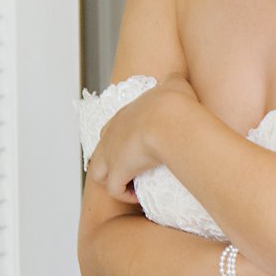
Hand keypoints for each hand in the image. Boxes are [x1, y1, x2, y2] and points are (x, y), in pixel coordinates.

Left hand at [86, 73, 198, 203]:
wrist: (169, 119)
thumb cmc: (173, 103)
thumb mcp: (175, 83)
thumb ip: (173, 81)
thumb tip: (177, 80)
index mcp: (124, 116)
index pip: (113, 130)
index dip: (123, 142)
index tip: (142, 150)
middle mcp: (112, 135)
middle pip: (100, 152)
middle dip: (113, 163)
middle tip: (135, 170)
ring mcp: (111, 154)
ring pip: (98, 173)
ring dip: (113, 180)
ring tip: (133, 185)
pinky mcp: (117, 172)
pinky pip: (114, 189)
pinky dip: (124, 194)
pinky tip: (138, 196)